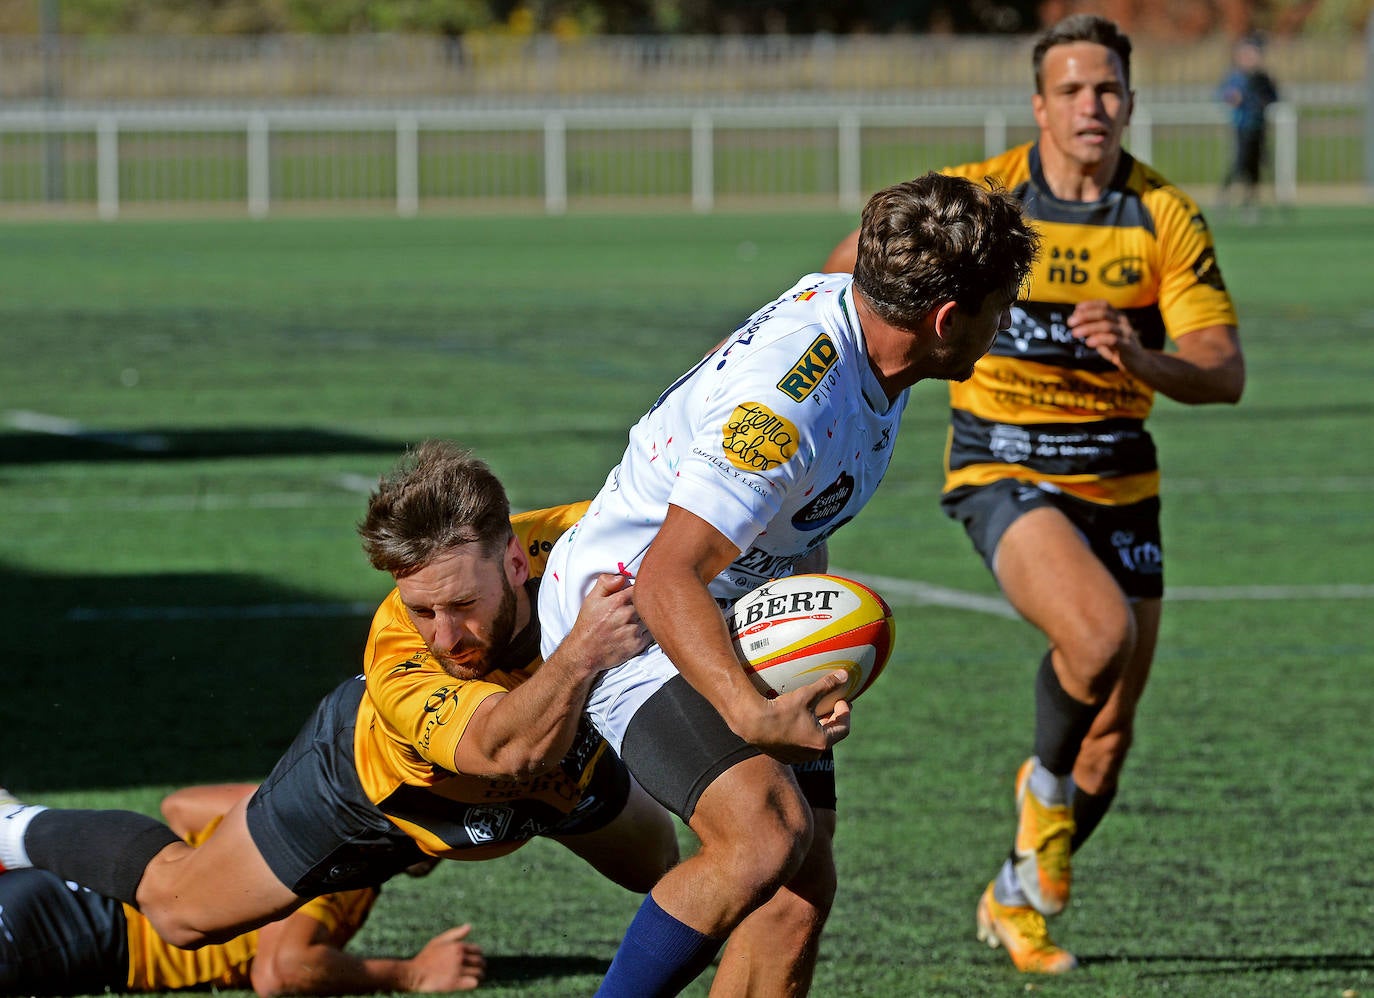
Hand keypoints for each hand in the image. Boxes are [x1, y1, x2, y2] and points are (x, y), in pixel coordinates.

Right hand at [406, 924, 485, 991]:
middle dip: (480, 966)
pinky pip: (473, 983)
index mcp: (458, 946)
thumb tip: (469, 926)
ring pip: (478, 973)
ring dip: (479, 976)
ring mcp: (458, 970)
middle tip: (478, 970)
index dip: (478, 955)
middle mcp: (460, 957)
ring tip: (476, 978)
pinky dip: (474, 983)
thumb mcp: (438, 940)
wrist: (415, 973)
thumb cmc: (426, 957)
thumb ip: (455, 933)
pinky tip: (470, 983)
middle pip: (480, 962)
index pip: (478, 950)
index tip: (475, 960)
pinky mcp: (455, 983)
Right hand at [563, 573, 650, 675]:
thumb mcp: (591, 600)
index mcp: (617, 601)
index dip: (642, 589)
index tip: (641, 591)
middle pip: (647, 603)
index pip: (640, 588)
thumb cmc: (587, 625)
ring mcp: (633, 631)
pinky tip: (636, 631)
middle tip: (636, 607)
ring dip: (646, 618)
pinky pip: (651, 633)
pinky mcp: (637, 645)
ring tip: (636, 620)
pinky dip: (647, 631)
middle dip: (645, 604)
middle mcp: (626, 615)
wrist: (584, 653)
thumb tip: (621, 577)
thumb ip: (605, 584)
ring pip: (650, 618)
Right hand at [734, 670, 852, 763]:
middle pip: (830, 735)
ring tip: (815, 712)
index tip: (841, 700)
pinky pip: (801, 746)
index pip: (844, 728)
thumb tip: (845, 674)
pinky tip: (797, 722)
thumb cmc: (781, 710)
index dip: (845, 713)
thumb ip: (827, 685)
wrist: (753, 724)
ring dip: (819, 727)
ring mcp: (798, 758)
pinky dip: (804, 734)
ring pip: (815, 741)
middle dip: (832, 718)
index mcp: (822, 741)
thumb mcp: (806, 695)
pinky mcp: (785, 757)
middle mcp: (813, 753)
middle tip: (832, 704)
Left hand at [1066, 299, 1142, 370]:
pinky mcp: (1128, 346)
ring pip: (1106, 326)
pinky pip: (1113, 340)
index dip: (1090, 305)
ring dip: (1088, 328)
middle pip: (1103, 313)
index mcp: (1118, 316)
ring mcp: (1126, 333)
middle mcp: (1123, 322)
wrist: (1138, 362)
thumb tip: (1075, 319)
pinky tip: (1088, 343)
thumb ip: (1092, 328)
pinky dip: (1099, 339)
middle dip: (1085, 316)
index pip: (1104, 304)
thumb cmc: (1118, 347)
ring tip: (1075, 333)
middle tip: (1070, 322)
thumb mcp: (1103, 336)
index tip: (1076, 309)